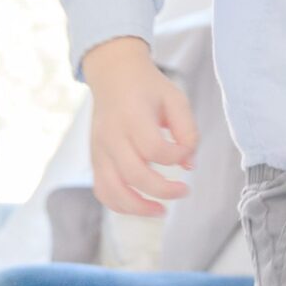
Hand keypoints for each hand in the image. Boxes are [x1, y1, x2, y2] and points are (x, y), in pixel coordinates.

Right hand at [82, 37, 198, 217]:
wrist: (113, 75)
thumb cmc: (148, 88)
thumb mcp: (175, 99)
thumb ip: (187, 131)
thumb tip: (189, 164)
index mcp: (132, 116)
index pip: (153, 148)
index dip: (176, 156)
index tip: (187, 153)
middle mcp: (111, 136)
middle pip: (133, 175)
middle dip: (162, 190)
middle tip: (184, 191)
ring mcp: (99, 150)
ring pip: (112, 190)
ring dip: (138, 207)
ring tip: (161, 211)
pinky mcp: (95, 159)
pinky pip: (102, 190)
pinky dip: (119, 205)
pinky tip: (140, 206)